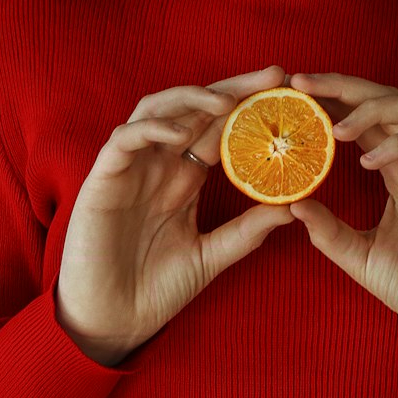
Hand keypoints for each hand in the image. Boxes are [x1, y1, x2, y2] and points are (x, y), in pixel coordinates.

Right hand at [56, 64, 292, 364]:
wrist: (112, 322)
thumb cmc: (156, 290)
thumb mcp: (212, 256)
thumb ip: (247, 231)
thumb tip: (294, 208)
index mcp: (184, 178)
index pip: (220, 129)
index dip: (250, 108)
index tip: (289, 95)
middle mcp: (159, 165)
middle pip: (195, 109)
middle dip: (233, 89)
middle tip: (273, 76)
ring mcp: (131, 168)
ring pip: (157, 111)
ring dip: (191, 99)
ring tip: (227, 101)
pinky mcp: (103, 179)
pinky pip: (125, 139)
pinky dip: (152, 129)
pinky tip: (179, 133)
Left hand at [287, 72, 397, 358]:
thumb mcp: (360, 257)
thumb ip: (328, 232)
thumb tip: (291, 206)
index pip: (366, 118)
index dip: (332, 101)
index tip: (293, 95)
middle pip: (389, 98)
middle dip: (345, 86)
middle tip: (302, 84)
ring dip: (375, 107)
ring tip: (337, 129)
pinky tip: (368, 162)